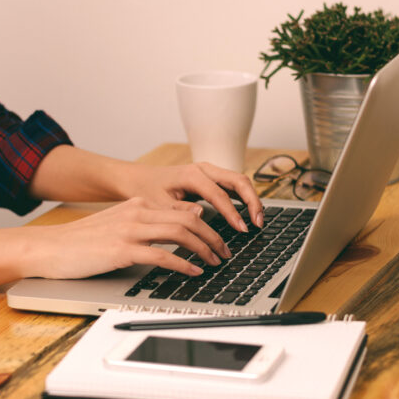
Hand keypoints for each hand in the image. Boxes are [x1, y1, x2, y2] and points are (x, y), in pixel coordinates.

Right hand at [17, 197, 232, 279]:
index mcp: (137, 204)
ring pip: (179, 234)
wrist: (49, 248)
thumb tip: (187, 218)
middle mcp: (136, 212)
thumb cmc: (82, 241)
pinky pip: (161, 256)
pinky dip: (182, 264)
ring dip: (203, 249)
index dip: (207, 225)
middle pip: (188, 220)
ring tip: (215, 262)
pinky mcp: (121, 250)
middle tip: (225, 253)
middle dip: (213, 238)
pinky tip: (193, 272)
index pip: (183, 210)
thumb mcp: (119, 223)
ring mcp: (129, 230)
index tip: (219, 240)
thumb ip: (150, 220)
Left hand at [123, 162, 264, 231]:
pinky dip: (244, 198)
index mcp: (191, 175)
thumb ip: (179, 209)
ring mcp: (209, 172)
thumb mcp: (158, 204)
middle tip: (259, 222)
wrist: (139, 179)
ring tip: (258, 220)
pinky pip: (233, 185)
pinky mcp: (210, 178)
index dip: (233, 212)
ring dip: (251, 199)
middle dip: (252, 201)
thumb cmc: (147, 191)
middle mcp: (204, 169)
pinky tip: (249, 213)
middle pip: (238, 180)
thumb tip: (201, 214)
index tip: (241, 229)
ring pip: (239, 181)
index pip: (219, 194)